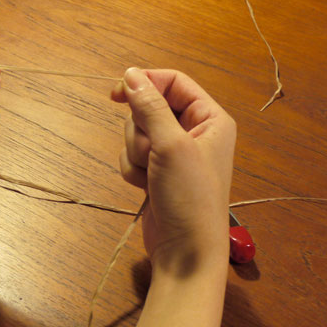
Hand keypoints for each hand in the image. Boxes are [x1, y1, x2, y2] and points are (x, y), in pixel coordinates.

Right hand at [111, 68, 235, 274]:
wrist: (185, 252)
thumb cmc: (190, 199)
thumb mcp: (170, 146)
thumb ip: (149, 107)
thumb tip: (130, 74)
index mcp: (210, 118)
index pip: (173, 82)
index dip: (145, 83)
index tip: (116, 93)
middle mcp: (194, 131)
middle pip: (149, 107)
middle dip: (140, 130)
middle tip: (152, 151)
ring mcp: (174, 153)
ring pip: (136, 132)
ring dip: (135, 152)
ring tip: (152, 174)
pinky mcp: (157, 171)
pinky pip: (131, 155)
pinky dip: (132, 169)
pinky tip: (146, 186)